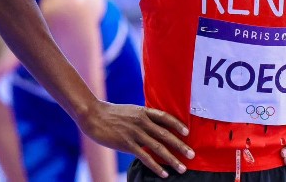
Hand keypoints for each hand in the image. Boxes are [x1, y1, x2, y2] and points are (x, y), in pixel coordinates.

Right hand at [78, 100, 194, 178]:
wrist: (93, 116)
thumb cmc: (112, 114)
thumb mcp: (131, 111)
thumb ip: (144, 117)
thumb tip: (156, 125)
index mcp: (144, 112)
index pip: (165, 117)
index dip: (177, 124)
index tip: (187, 132)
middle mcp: (142, 122)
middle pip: (166, 135)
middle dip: (181, 146)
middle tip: (192, 155)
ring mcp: (135, 134)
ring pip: (158, 148)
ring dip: (172, 159)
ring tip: (182, 167)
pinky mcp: (127, 144)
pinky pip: (145, 157)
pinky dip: (156, 166)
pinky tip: (164, 173)